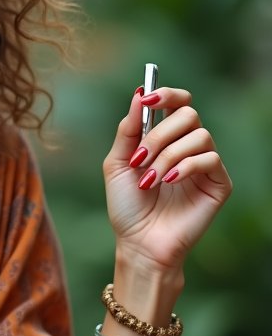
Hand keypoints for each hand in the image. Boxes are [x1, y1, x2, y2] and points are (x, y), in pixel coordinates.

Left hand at [102, 84, 231, 274]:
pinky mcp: (218, 184)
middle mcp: (187, 147)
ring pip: (199, 135)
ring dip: (167, 155)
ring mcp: (204, 165)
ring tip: (149, 180)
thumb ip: (128, 129)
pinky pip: (210, 159)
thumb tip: (140, 93)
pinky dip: (184, 166)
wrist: (137, 241)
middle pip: (189, 113)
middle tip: (140, 158)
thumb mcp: (117, 163)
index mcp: (164, 139)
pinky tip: (167, 182)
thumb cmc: (126, 205)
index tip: (147, 100)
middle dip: (159, 134)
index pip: (177, 103)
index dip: (166, 94)